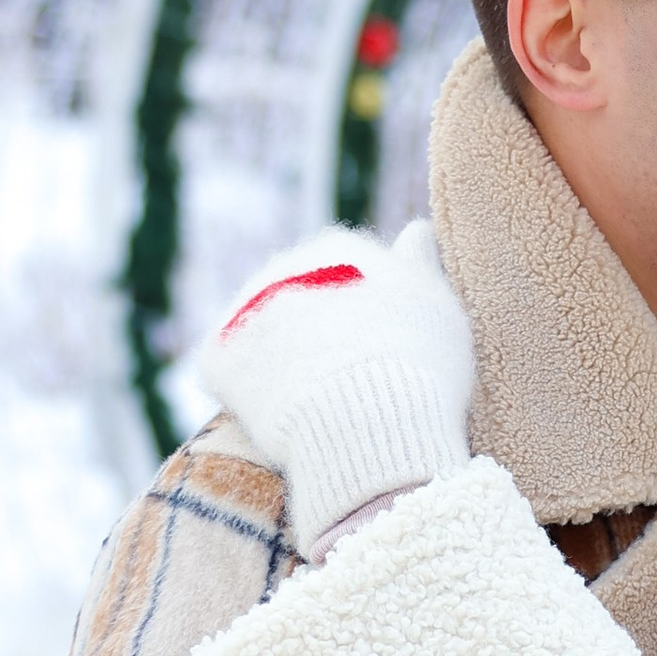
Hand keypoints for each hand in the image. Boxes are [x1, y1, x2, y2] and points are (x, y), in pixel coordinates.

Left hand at [202, 219, 475, 559]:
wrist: (365, 422)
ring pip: (266, 332)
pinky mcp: (216, 359)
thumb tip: (416, 233)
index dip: (371, 313)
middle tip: (353, 379)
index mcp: (341, 248)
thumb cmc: (418, 364)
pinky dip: (250, 390)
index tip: (387, 347)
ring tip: (317, 402)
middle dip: (323, 331)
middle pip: (305, 299)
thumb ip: (422, 265)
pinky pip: (232, 371)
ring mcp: (246, 312)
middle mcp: (285, 267)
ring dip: (283, 356)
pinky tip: (279, 414)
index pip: (352, 273)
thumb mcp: (439, 304)